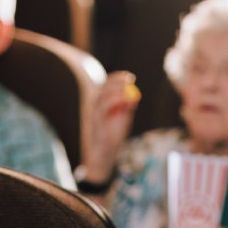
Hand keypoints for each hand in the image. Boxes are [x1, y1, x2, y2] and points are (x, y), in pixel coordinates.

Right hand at [81, 71, 140, 186]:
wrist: (106, 150)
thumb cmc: (114, 135)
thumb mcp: (123, 117)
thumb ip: (126, 106)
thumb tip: (132, 96)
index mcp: (102, 102)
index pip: (107, 84)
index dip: (118, 78)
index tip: (130, 77)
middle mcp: (96, 104)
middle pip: (105, 85)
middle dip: (118, 80)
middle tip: (130, 79)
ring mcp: (95, 110)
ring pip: (105, 93)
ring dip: (119, 90)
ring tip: (129, 95)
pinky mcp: (97, 118)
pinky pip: (107, 104)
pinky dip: (118, 100)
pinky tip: (127, 103)